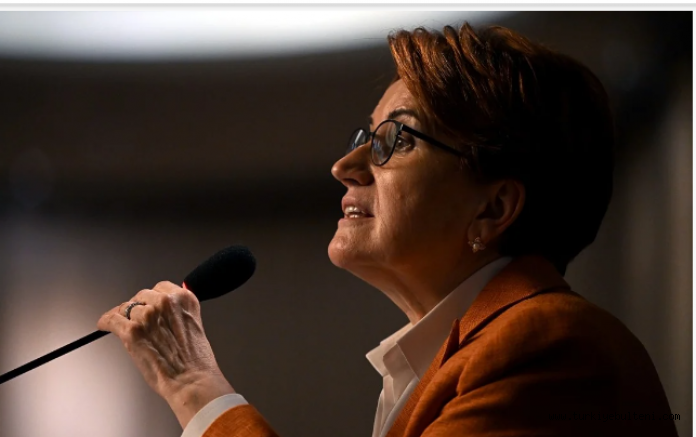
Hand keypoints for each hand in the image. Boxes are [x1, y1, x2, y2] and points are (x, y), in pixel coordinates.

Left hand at [98, 281, 234, 428]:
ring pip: (126, 308)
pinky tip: (104, 325)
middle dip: (138, 308)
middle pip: (141, 296)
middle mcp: (166, 303)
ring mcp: (147, 316)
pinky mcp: (132, 331)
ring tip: (124, 327)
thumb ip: (177, 314)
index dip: (151, 299)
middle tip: (137, 321)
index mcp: (184, 299)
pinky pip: (111, 320)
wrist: (191, 379)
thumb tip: (159, 313)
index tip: (147, 305)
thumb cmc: (194, 360)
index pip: (160, 288)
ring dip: (124, 317)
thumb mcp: (192, 326)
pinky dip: (106, 323)